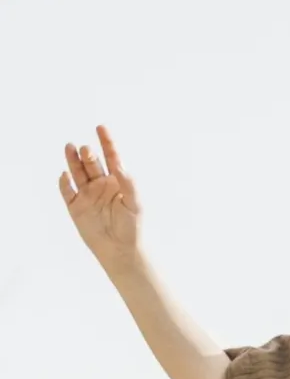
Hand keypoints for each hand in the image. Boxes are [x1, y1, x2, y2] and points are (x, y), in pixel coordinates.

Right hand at [59, 126, 142, 267]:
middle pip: (91, 163)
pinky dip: (64, 182)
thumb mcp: (134, 203)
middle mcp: (100, 185)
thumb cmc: (132, 228)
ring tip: (71, 147)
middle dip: (89, 155)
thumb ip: (128, 183)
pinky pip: (66, 191)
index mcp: (116, 182)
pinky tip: (65, 175)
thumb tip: (120, 164)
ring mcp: (86, 194)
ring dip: (73, 160)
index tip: (101, 128)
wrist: (121, 251)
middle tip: (87, 151)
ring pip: (77, 172)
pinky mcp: (75, 206)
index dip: (106, 143)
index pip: (111, 158)